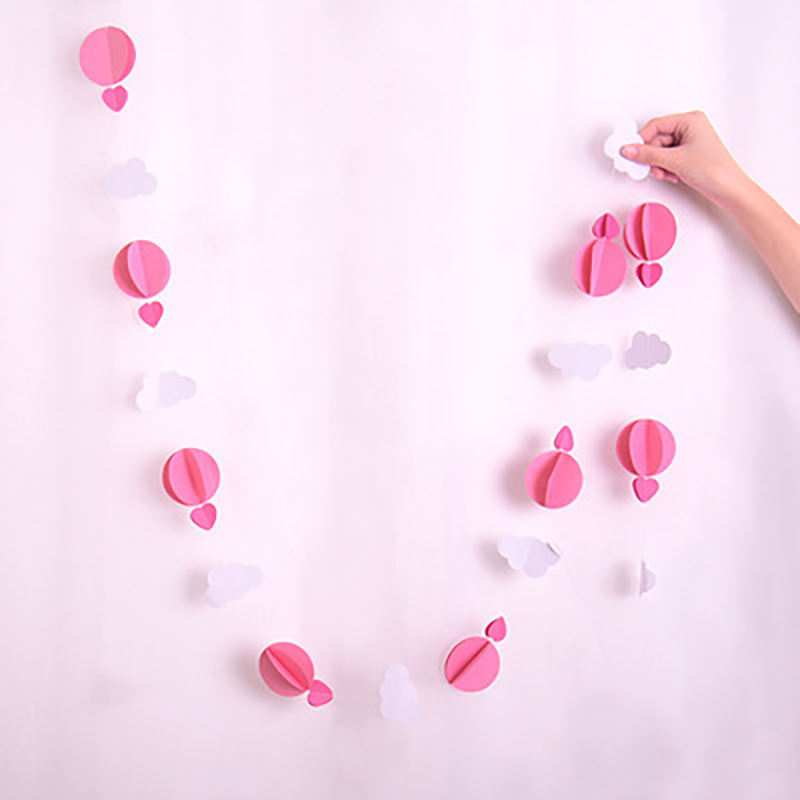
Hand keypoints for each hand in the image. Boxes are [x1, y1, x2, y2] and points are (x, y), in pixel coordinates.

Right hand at [621, 111, 748, 206]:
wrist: (728, 189)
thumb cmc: (713, 170)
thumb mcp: (675, 161)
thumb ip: (648, 154)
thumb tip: (628, 150)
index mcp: (690, 120)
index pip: (656, 125)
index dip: (641, 140)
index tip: (628, 152)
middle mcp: (690, 128)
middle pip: (657, 139)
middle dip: (653, 157)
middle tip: (650, 168)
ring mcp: (689, 141)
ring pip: (660, 151)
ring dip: (659, 165)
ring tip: (666, 174)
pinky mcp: (688, 154)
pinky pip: (667, 158)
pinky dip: (666, 168)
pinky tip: (673, 175)